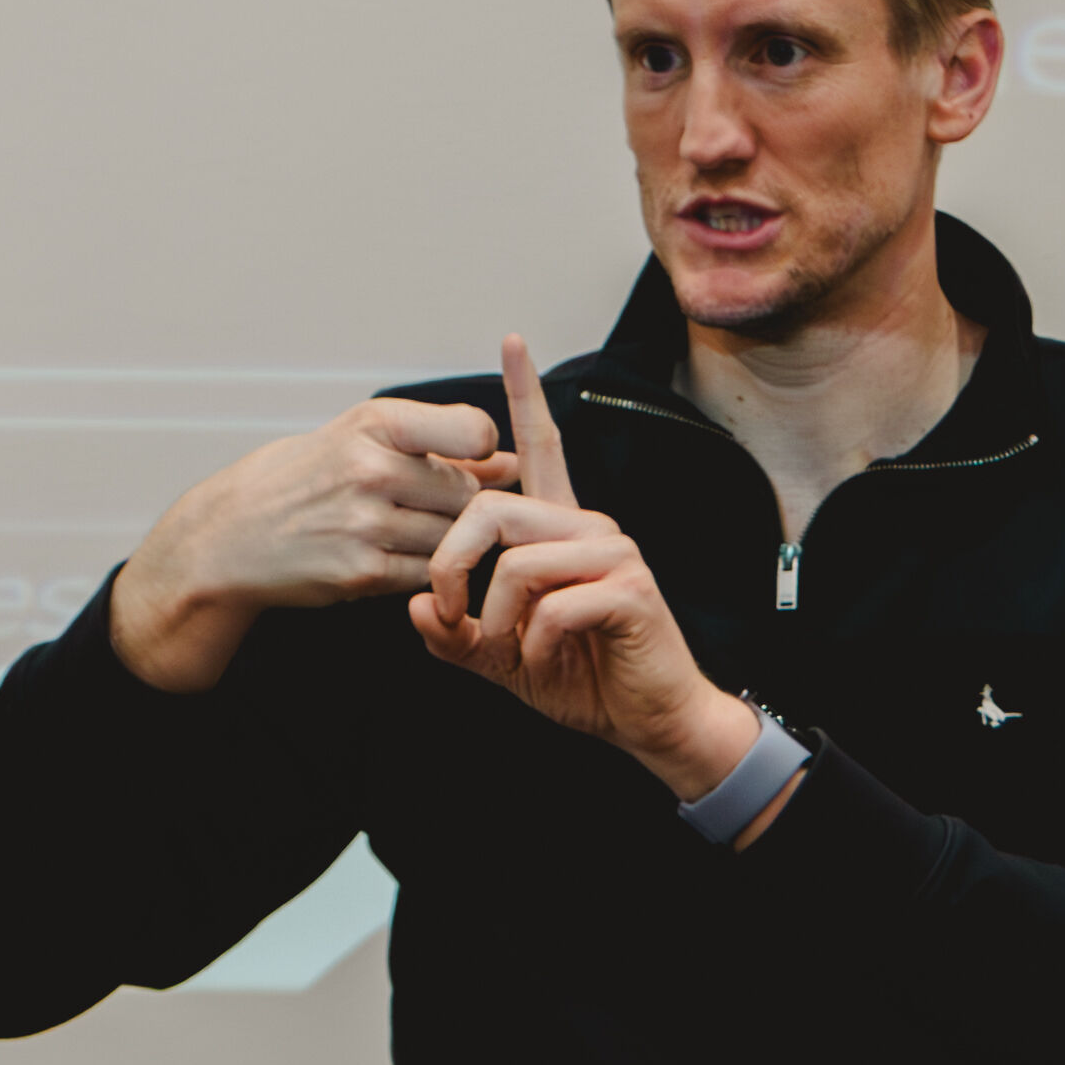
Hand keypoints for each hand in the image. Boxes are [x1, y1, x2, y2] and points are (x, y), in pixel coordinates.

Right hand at [111, 388, 515, 691]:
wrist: (228, 536)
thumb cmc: (298, 480)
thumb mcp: (359, 440)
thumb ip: (438, 449)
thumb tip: (509, 462)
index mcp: (374, 423)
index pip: (472, 429)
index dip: (481, 451)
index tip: (468, 462)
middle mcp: (370, 469)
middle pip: (466, 493)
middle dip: (460, 506)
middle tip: (429, 511)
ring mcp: (366, 523)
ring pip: (451, 537)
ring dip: (443, 543)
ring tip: (407, 533)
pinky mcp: (361, 572)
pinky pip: (426, 573)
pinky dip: (420, 571)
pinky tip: (393, 558)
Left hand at [409, 334, 757, 798]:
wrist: (650, 722)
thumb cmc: (584, 679)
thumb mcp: (500, 658)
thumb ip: (454, 635)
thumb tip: (415, 609)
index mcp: (560, 530)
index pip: (542, 447)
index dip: (526, 395)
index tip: (512, 341)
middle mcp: (589, 526)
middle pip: (492, 508)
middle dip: (450, 564)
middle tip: (446, 614)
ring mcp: (613, 553)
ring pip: (519, 561)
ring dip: (494, 618)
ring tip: (508, 651)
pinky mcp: (630, 589)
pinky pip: (553, 604)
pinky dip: (533, 644)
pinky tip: (547, 662)